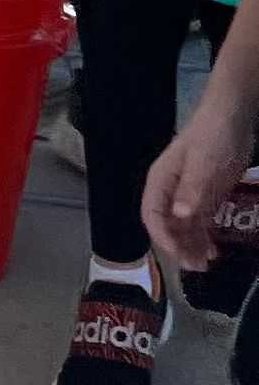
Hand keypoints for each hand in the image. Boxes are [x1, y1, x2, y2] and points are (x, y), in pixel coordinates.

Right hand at [141, 86, 258, 271]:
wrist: (233, 117)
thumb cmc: (212, 136)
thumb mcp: (203, 162)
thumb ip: (191, 189)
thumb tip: (179, 215)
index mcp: (161, 181)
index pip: (152, 214)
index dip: (162, 237)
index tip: (178, 255)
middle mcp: (171, 191)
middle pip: (167, 225)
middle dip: (179, 247)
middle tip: (198, 267)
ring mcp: (189, 194)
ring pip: (183, 228)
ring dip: (191, 246)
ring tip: (206, 264)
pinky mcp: (206, 195)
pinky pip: (200, 223)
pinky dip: (204, 238)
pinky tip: (214, 251)